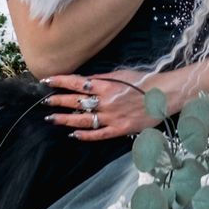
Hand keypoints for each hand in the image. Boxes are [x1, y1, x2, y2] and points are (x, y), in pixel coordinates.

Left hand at [43, 69, 168, 140]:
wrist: (164, 95)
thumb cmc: (144, 81)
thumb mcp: (122, 74)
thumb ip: (102, 78)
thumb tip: (84, 80)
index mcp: (106, 85)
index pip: (77, 83)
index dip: (60, 81)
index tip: (46, 81)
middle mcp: (106, 101)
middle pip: (76, 102)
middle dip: (58, 101)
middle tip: (45, 102)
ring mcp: (112, 117)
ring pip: (83, 120)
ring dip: (66, 120)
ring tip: (52, 119)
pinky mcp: (120, 129)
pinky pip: (99, 134)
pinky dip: (85, 135)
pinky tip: (74, 134)